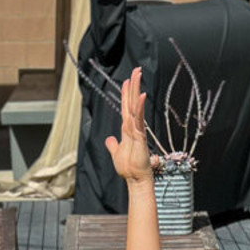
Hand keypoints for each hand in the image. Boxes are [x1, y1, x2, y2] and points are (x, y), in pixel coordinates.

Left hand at [105, 66, 159, 183]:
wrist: (135, 179)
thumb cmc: (128, 168)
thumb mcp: (116, 153)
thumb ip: (113, 145)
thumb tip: (109, 139)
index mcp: (127, 129)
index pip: (126, 107)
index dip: (125, 94)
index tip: (127, 81)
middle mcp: (133, 126)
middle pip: (132, 102)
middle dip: (133, 85)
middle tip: (136, 70)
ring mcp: (137, 130)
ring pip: (135, 106)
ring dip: (136, 90)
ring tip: (138, 75)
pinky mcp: (140, 136)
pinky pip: (139, 119)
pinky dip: (139, 107)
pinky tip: (140, 96)